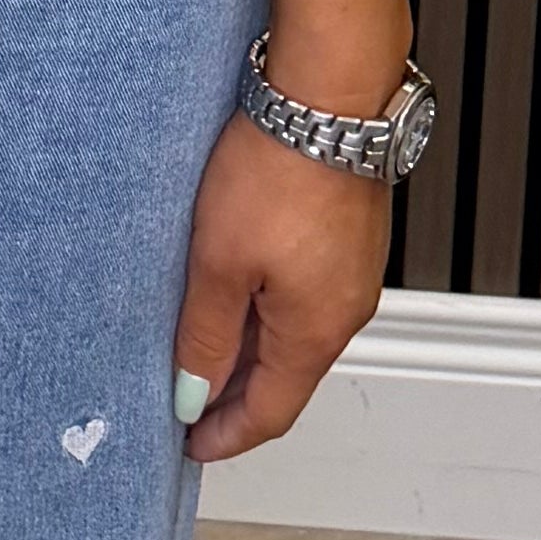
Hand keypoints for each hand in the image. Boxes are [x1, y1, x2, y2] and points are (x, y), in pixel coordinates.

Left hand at [170, 117, 395, 461]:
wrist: (329, 94)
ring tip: (200, 348)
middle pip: (287, 379)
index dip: (225, 436)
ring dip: (251, 352)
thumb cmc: (277, 170)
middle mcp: (346, 311)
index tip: (188, 445)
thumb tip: (194, 396)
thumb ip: (207, 337)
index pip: (270, 413)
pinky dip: (269, 312)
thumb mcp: (219, 263)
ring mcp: (353, 274)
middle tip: (186, 403)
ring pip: (296, 336)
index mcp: (316, 332)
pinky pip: (307, 297)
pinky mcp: (350, 240)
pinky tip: (236, 292)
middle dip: (236, 398)